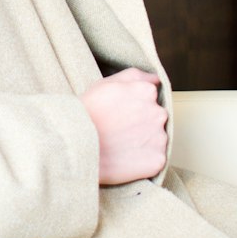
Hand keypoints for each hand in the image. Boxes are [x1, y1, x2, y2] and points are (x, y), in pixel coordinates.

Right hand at [80, 68, 167, 184]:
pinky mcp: (157, 160)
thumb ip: (134, 76)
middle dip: (141, 124)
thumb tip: (155, 79)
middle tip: (118, 131)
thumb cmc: (87, 114)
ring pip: (157, 139)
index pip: (150, 98)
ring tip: (120, 146)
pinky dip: (144, 162)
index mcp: (147, 92)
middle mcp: (158, 113)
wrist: (76, 145)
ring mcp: (159, 137)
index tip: (120, 114)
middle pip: (155, 118)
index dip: (133, 107)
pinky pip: (156, 160)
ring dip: (143, 142)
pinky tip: (125, 158)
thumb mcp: (105, 84)